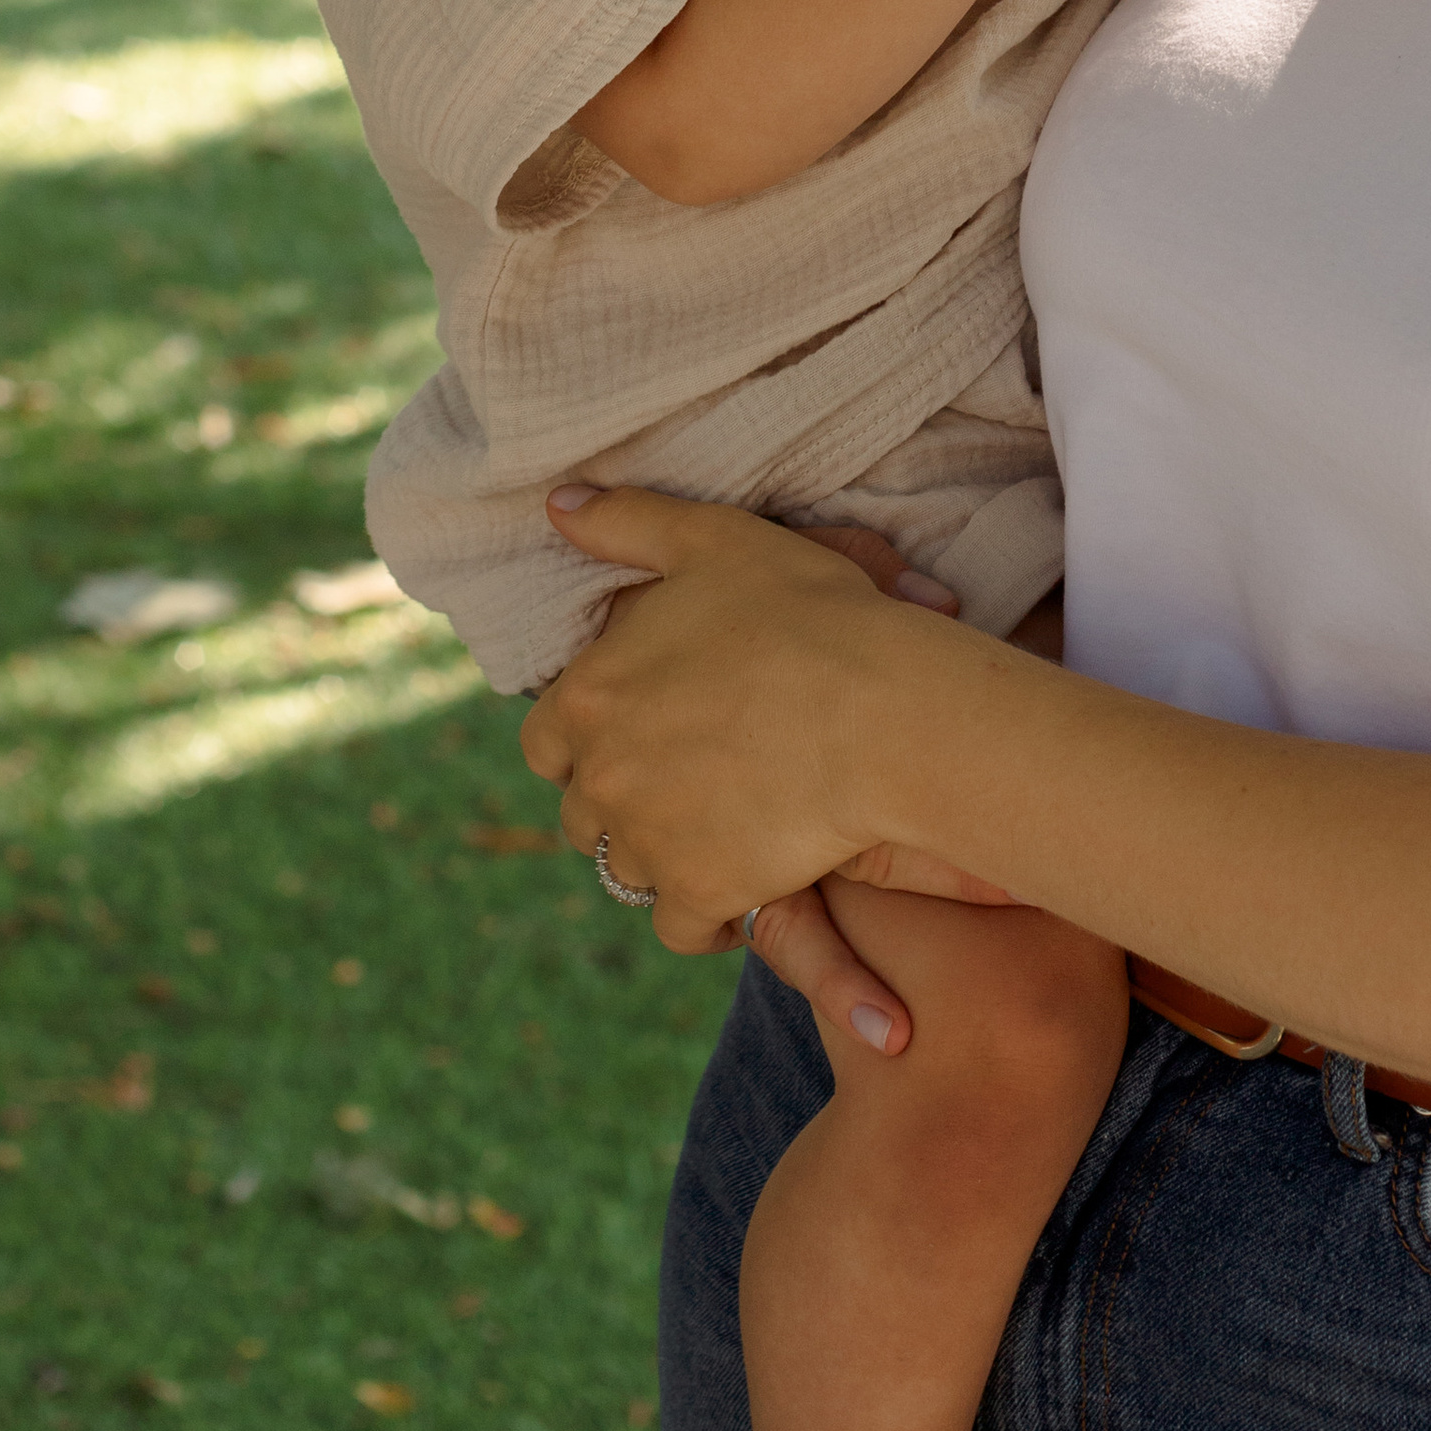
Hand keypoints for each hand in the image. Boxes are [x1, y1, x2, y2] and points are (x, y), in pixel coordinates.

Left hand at [520, 487, 993, 945]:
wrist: (884, 707)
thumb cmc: (807, 612)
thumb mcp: (714, 540)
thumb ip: (627, 522)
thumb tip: (559, 503)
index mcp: (587, 694)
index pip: (545, 739)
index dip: (586, 738)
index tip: (637, 731)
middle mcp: (601, 777)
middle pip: (583, 812)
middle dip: (623, 798)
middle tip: (683, 779)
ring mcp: (649, 841)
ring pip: (627, 868)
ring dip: (660, 853)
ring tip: (714, 827)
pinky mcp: (704, 892)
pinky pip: (679, 926)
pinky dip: (702, 915)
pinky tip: (738, 885)